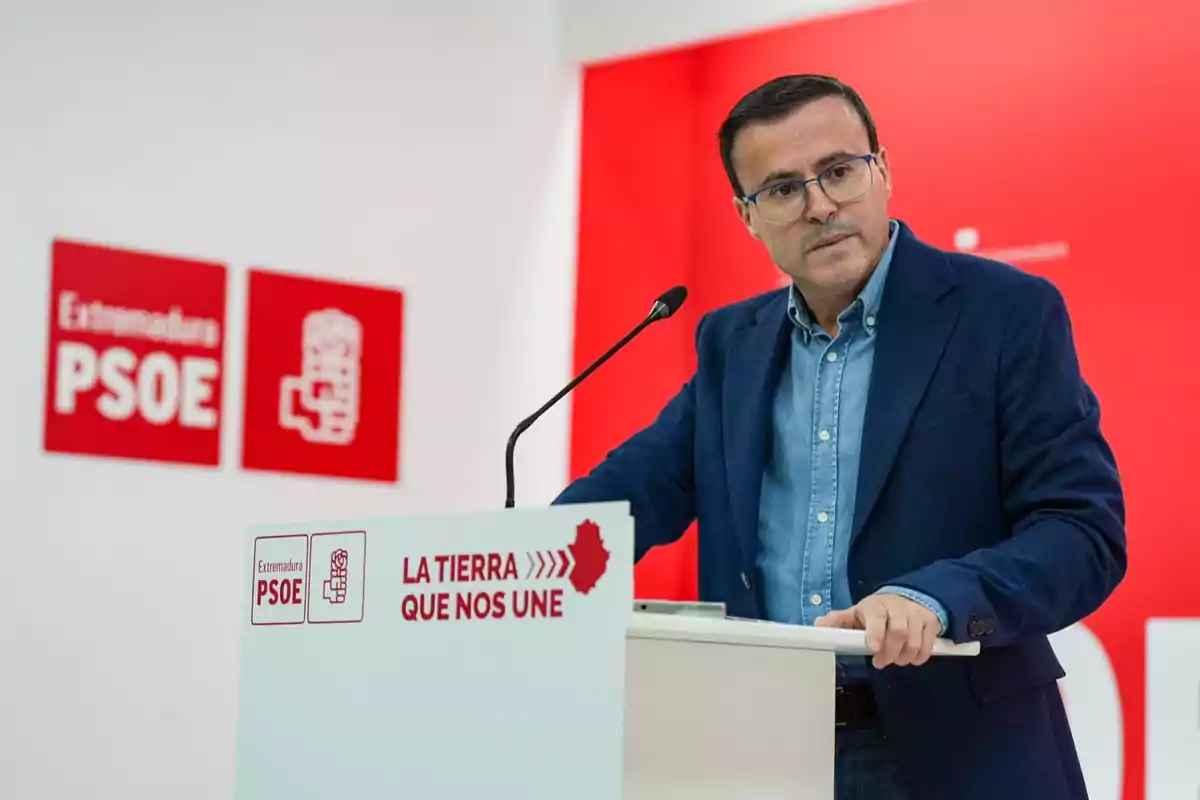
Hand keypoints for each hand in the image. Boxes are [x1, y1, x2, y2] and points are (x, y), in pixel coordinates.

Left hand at [814, 594, 941, 668]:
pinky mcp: (930, 622)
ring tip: (896, 660)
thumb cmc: (877, 611)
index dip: (876, 633)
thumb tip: (818, 626)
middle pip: (898, 631)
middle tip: (881, 662)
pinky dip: (921, 656)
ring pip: (914, 640)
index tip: (873, 648)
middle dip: (890, 652)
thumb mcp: (857, 613)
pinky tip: (912, 658)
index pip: (877, 617)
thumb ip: (839, 621)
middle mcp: (898, 607)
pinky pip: (929, 643)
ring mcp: (916, 614)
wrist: (909, 597)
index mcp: (876, 605)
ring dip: (905, 656)